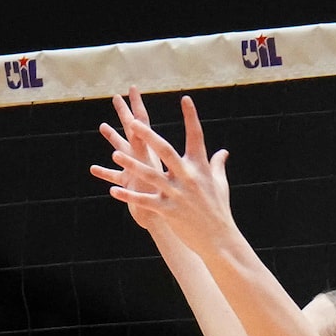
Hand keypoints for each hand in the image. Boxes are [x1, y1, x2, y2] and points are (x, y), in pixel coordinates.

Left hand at [91, 91, 236, 250]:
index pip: (196, 136)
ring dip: (132, 165)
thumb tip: (223, 152)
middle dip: (149, 136)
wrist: (218, 238)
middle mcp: (188, 177)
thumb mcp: (220, 184)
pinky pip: (145, 201)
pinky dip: (129, 196)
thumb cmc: (218, 208)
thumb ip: (216, 165)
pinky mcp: (168, 210)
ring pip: (150, 176)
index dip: (191, 117)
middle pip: (166, 151)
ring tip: (115, 155)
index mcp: (201, 166)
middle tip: (133, 122)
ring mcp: (177, 194)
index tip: (185, 98)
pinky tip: (113, 190)